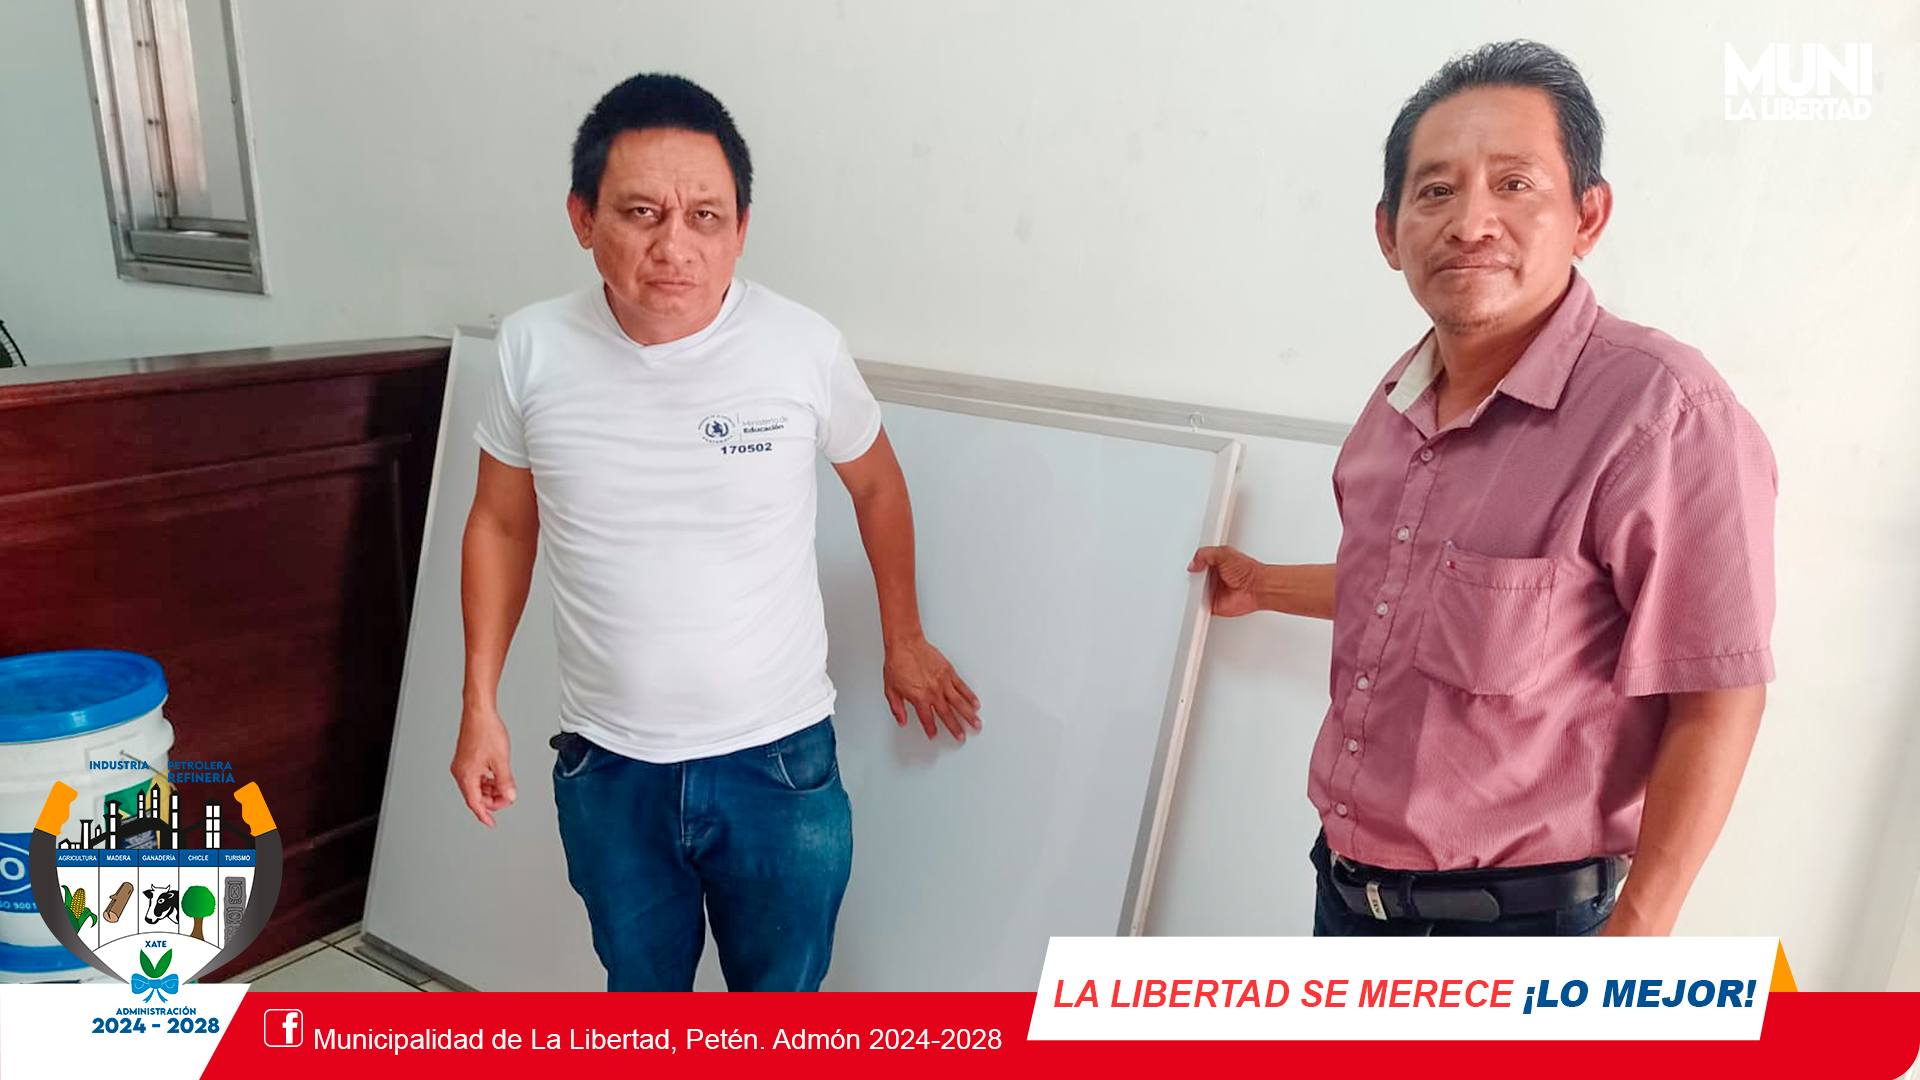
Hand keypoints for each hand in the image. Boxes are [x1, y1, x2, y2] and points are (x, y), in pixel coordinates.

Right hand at [451, 706, 516, 826]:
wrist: (479, 712)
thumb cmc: (486, 731)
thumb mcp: (500, 760)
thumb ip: (505, 781)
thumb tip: (509, 796)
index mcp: (466, 775)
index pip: (474, 803)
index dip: (484, 815)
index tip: (491, 822)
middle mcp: (460, 771)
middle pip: (475, 796)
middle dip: (491, 799)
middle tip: (507, 797)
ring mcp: (462, 765)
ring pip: (475, 786)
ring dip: (490, 790)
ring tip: (504, 786)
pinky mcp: (465, 758)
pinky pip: (475, 776)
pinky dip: (486, 780)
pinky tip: (496, 776)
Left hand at [884, 635, 980, 742]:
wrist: (905, 644)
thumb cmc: (897, 664)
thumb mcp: (891, 690)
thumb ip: (897, 708)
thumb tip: (901, 721)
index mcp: (919, 698)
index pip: (927, 719)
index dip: (931, 729)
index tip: (934, 735)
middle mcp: (933, 692)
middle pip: (947, 714)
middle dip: (955, 728)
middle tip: (961, 737)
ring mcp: (943, 682)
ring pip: (959, 702)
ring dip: (968, 715)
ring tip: (976, 723)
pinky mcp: (949, 672)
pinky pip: (962, 687)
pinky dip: (970, 696)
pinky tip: (975, 703)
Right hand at [1188, 545, 1265, 616]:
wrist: (1256, 588)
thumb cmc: (1247, 571)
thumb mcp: (1224, 553)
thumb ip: (1205, 554)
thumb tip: (1193, 564)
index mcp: (1215, 562)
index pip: (1197, 562)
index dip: (1192, 563)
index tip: (1191, 565)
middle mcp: (1213, 577)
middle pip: (1194, 578)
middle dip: (1191, 578)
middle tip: (1194, 577)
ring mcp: (1212, 591)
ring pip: (1194, 592)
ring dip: (1193, 592)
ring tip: (1197, 588)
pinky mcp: (1212, 604)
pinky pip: (1199, 606)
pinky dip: (1196, 606)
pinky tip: (1198, 600)